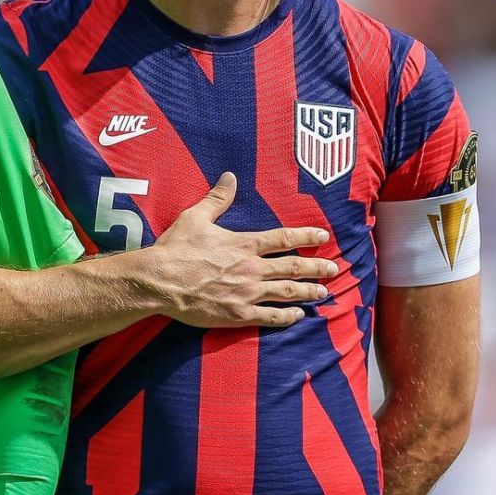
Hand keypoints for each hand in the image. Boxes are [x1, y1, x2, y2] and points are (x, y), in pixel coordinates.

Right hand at [141, 172, 336, 327]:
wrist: (160, 281)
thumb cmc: (176, 248)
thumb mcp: (195, 217)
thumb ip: (217, 198)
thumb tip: (230, 176)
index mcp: (243, 244)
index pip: (283, 238)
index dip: (306, 236)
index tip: (323, 236)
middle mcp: (251, 268)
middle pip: (292, 267)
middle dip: (316, 268)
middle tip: (335, 269)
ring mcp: (247, 293)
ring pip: (286, 292)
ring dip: (308, 291)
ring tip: (323, 292)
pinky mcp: (238, 314)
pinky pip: (270, 317)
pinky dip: (287, 317)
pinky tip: (298, 316)